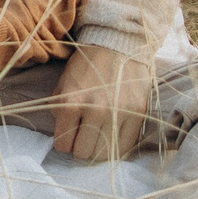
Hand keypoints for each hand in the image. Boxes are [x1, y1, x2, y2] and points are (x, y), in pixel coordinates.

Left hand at [50, 42, 154, 160]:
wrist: (116, 45)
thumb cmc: (86, 66)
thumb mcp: (62, 85)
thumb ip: (59, 113)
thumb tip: (64, 140)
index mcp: (70, 102)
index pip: (63, 145)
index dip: (64, 142)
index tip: (69, 135)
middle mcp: (94, 109)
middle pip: (83, 153)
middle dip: (80, 146)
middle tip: (83, 135)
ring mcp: (118, 112)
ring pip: (104, 154)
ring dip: (98, 148)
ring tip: (98, 135)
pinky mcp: (138, 113)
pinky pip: (125, 146)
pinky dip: (116, 146)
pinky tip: (112, 135)